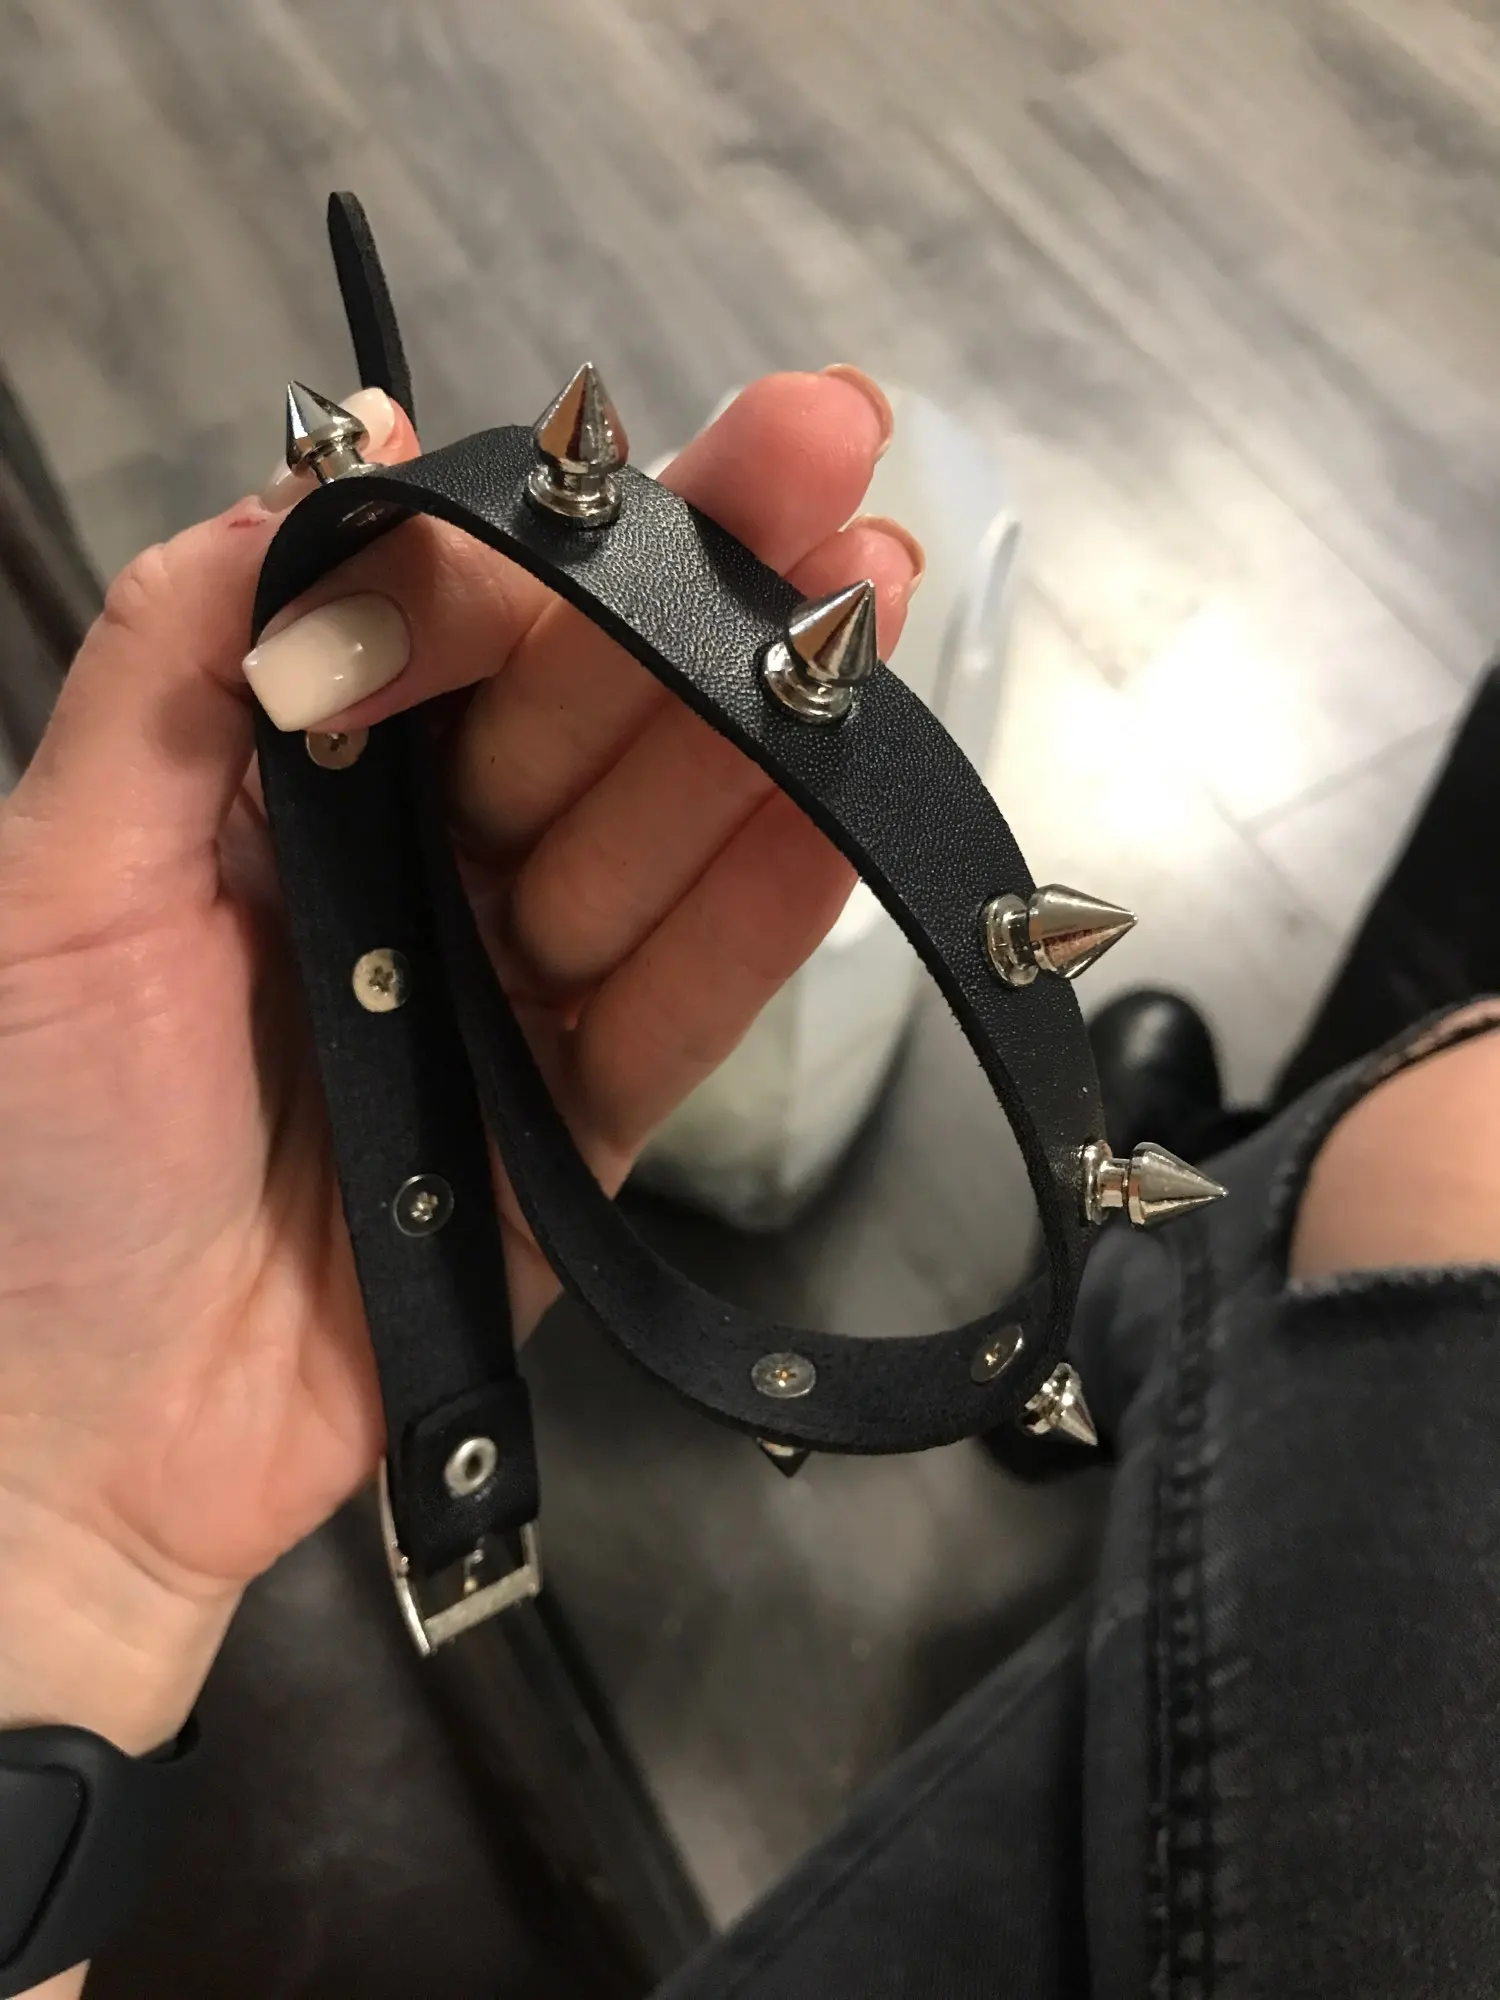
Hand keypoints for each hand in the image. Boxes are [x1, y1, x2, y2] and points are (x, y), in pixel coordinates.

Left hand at [0, 369, 919, 1759]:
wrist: (79, 1437)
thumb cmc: (34, 1152)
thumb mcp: (62, 878)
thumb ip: (178, 663)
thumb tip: (326, 453)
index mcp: (296, 787)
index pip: (447, 629)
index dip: (550, 534)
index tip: (637, 444)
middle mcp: (419, 866)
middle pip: (585, 707)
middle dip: (706, 576)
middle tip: (832, 444)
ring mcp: (512, 992)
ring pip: (656, 838)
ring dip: (768, 717)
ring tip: (872, 591)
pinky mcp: (580, 1123)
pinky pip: (683, 1007)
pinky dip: (762, 918)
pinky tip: (845, 811)